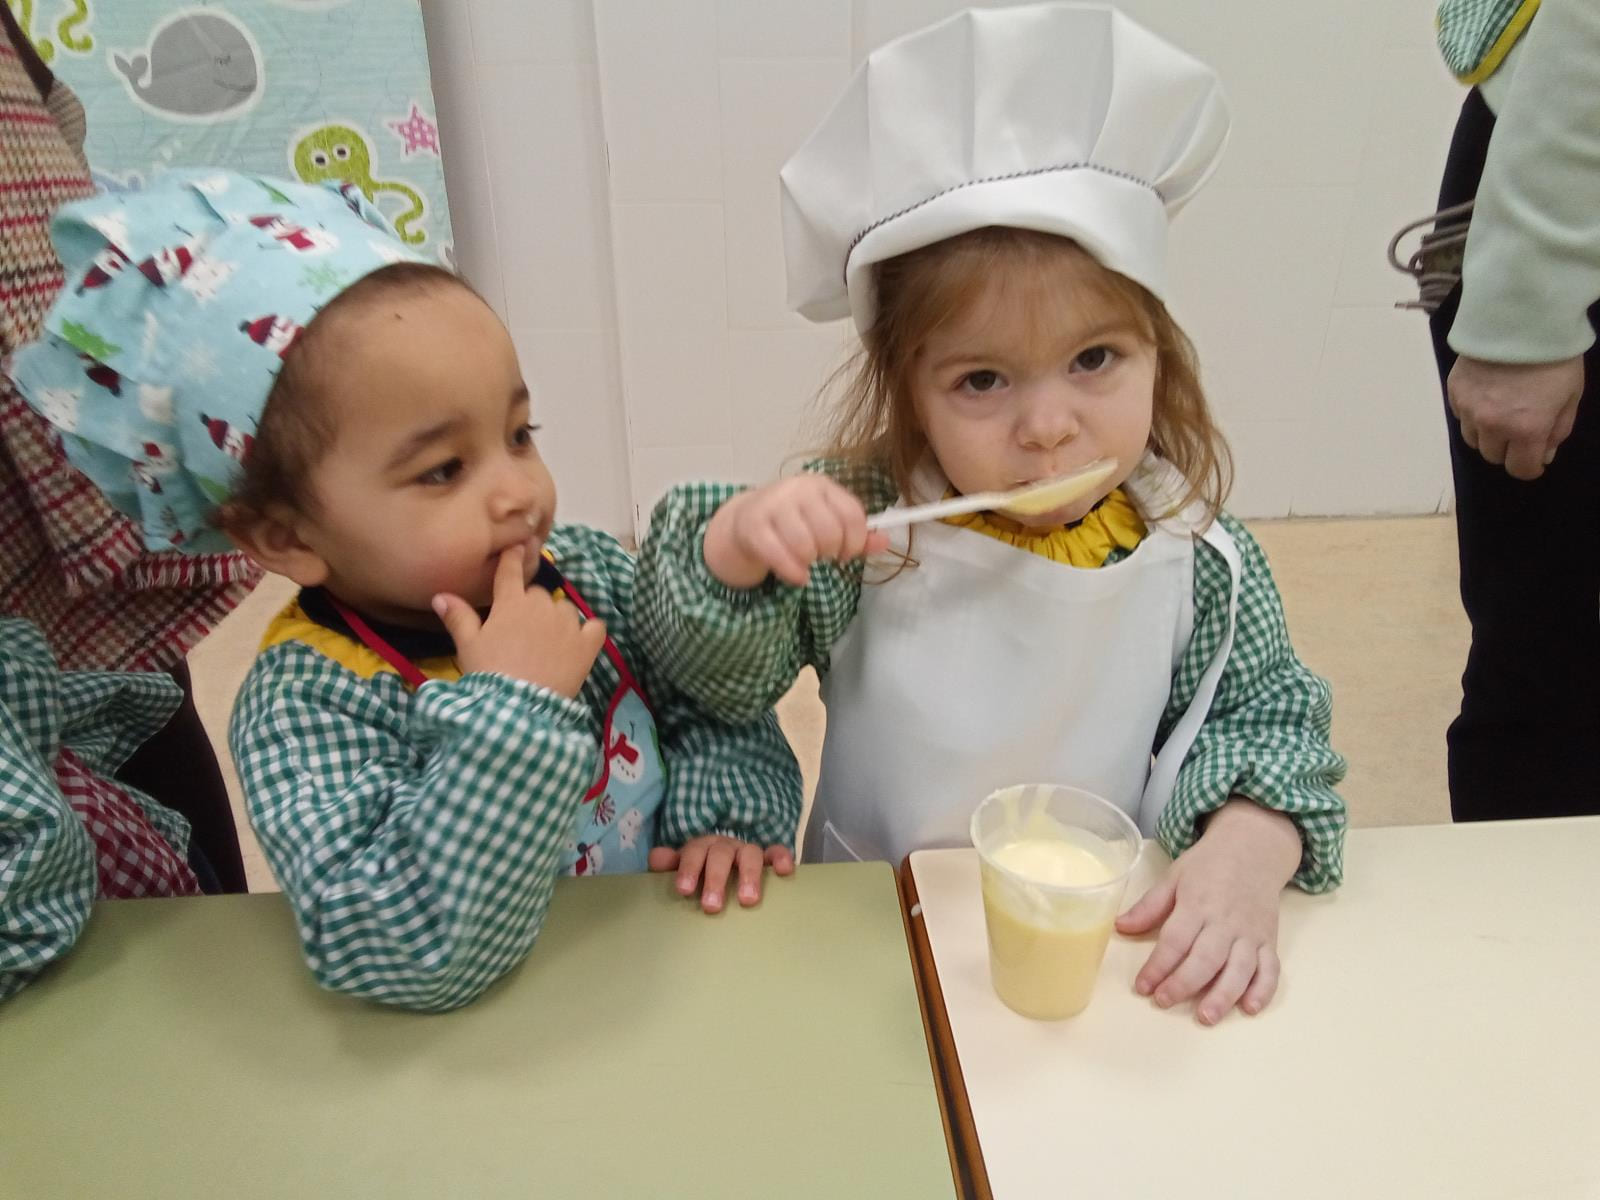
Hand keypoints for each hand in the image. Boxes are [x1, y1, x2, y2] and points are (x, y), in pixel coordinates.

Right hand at [434, 545, 606, 696]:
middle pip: (538, 595)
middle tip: (521, 634)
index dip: (514, 558)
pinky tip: (581, 642)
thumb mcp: (468, 645)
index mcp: (511, 602)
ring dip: (557, 620)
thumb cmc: (489, 672)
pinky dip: (589, 631)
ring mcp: (568, 622)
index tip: (518, 547)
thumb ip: (458, 616)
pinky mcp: (588, 643)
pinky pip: (595, 626)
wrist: (519, 705)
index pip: (511, 571)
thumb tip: (439, 595)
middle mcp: (542, 605)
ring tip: (547, 645)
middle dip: (531, 608)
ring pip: (564, 610)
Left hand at [648, 836, 795, 912]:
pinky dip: (781, 858)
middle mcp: (725, 846)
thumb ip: (669, 864)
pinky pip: (777, 851)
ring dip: (749, 875)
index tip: (684, 891)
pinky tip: (784, 871)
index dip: (689, 869)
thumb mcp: (683, 869)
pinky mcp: (769, 857)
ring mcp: (747, 851)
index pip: (694, 853)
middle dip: (716, 879)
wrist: (725, 863)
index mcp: (701, 847)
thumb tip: (656, 858)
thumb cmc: (701, 872)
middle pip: (721, 855)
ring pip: (750, 854)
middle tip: (712, 906)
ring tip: (748, 901)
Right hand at [703, 476, 889, 588]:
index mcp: (822, 485)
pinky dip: (793, 572)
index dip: (856, 541)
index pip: (852, 514)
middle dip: (831, 552)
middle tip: (822, 555)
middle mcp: (798, 489)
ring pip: (804, 545)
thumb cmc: (793, 522)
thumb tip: (885, 542)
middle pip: (830, 532)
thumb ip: (857, 534)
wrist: (746, 519)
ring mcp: (773, 505)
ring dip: (810, 562)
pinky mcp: (753, 525)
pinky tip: (798, 577)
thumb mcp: (826, 521)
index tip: (848, 553)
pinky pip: (779, 555)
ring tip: (806, 561)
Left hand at [1115, 799, 1301, 1024]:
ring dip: (1223, 995)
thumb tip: (1119, 928)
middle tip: (1164, 1002)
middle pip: (1206, 958)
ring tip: (1206, 1017)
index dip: (1157, 966)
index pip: (1175, 940)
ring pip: (1240, 969)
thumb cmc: (1208, 865)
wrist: (1253, 849)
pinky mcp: (1270, 940)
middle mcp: (1226, 921)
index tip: (1142, 986)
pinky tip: (1249, 1008)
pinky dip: (1263, 990)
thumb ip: (1149, 906)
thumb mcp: (1174, 877)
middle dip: (1184, 984)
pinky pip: (1271, 969)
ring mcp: (1251, 933)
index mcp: (1197, 904)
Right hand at [1448, 354, 1582, 479]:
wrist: (1521, 318)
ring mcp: (1469, 410)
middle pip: (1493, 457)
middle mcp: (1492, 426)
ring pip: (1473, 440)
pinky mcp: (1454, 392)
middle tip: (1519, 430)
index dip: (1530, 467)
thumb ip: (1558, 430)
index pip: (1520, 469)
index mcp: (1526, 429)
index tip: (1535, 458)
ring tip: (1499, 413)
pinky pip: (1461, 417)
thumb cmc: (1555, 357)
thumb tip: (1543, 454)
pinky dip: (1473, 414)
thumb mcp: (1571, 395)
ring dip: (1487, 434)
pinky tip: (1486, 395)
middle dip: (1508, 449)